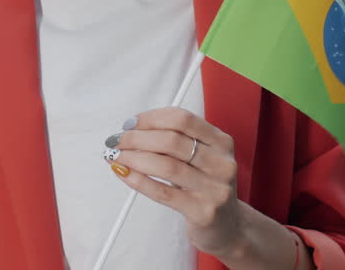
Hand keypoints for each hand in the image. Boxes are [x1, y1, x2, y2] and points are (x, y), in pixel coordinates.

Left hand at [103, 107, 247, 257]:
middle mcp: (222, 163)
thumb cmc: (206, 187)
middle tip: (117, 141)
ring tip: (116, 156)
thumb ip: (176, 140)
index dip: (151, 118)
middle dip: (137, 138)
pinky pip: (162, 192)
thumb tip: (132, 129)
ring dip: (133, 158)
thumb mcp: (201, 158)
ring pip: (165, 166)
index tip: (130, 124)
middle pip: (171, 141)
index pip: (182, 119)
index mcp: (222, 142)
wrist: (228, 227)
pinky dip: (138, 181)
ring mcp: (214, 189)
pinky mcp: (202, 212)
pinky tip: (124, 174)